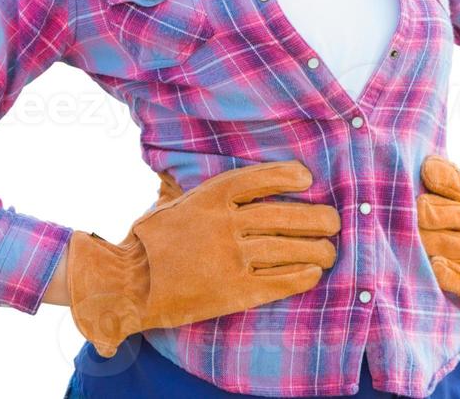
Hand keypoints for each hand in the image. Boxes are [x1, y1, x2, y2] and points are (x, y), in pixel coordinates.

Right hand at [67, 160, 341, 356]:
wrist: (127, 283)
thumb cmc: (148, 240)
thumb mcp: (171, 201)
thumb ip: (196, 188)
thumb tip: (202, 169)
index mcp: (209, 197)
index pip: (259, 180)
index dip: (287, 176)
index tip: (307, 179)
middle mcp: (223, 224)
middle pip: (283, 216)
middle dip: (315, 218)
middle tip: (332, 220)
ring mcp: (229, 258)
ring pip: (286, 249)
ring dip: (315, 249)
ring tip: (329, 250)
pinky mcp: (232, 291)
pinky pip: (276, 282)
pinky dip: (299, 277)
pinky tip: (312, 274)